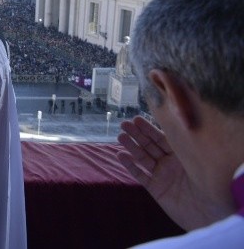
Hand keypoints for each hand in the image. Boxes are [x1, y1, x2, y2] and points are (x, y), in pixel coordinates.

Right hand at [116, 116, 233, 229]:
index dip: (149, 128)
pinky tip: (121, 156)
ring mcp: (162, 176)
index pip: (163, 138)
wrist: (209, 213)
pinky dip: (130, 166)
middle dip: (137, 134)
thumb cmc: (210, 185)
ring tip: (121, 136)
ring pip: (143, 158)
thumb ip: (183, 143)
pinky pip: (141, 175)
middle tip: (124, 124)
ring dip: (131, 147)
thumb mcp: (198, 159)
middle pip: (151, 146)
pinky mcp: (156, 189)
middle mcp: (171, 163)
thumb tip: (174, 122)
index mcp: (183, 155)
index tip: (136, 119)